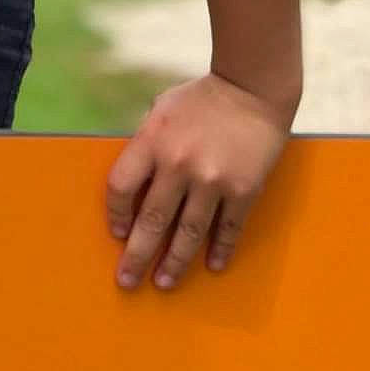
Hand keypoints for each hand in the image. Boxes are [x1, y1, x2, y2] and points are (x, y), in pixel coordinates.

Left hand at [104, 71, 292, 291]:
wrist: (252, 88)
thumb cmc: (201, 99)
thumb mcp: (161, 111)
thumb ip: (146, 146)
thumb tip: (133, 186)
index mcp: (152, 141)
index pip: (121, 188)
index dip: (116, 215)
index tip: (117, 233)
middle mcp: (179, 163)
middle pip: (152, 220)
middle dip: (137, 255)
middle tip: (126, 281)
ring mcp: (213, 179)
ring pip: (188, 233)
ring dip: (174, 262)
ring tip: (163, 282)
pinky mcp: (243, 189)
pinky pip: (228, 229)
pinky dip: (220, 250)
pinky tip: (211, 266)